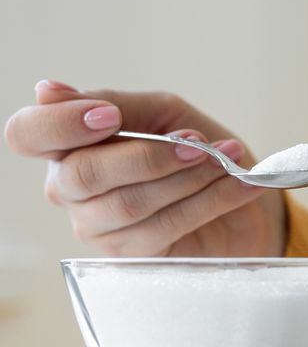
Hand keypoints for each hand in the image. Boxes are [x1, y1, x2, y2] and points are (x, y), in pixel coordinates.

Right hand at [4, 80, 285, 256]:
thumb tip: (47, 90)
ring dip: (189, 177)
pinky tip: (239, 183)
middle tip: (197, 142)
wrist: (241, 194)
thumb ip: (116, 103)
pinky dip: (211, 199)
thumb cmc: (195, 147)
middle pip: (82, 174)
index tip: (108, 117)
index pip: (27, 134)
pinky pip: (165, 227)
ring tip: (226, 159)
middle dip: (148, 155)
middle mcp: (70, 188)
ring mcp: (97, 226)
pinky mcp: (133, 255)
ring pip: (130, 203)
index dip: (60, 124)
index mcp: (68, 144)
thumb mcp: (163, 113)